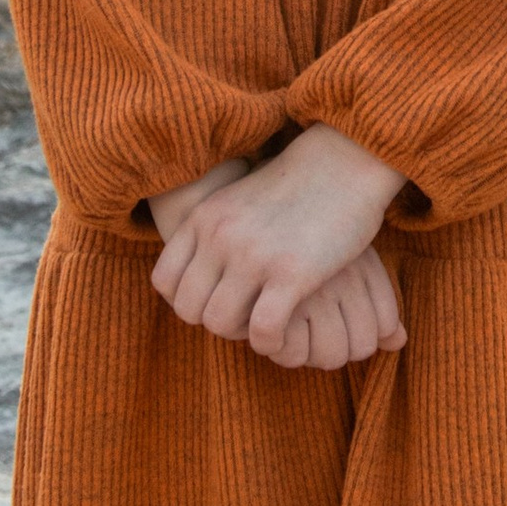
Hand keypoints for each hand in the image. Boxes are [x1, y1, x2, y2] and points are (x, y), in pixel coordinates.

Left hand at [152, 124, 405, 359]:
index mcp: (203, 218)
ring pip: (219, 324)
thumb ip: (214, 229)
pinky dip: (269, 342)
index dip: (185, 301)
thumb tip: (198, 263)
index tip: (215, 299)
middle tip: (243, 315)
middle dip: (214, 321)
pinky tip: (283, 333)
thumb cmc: (295, 186)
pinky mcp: (292, 273)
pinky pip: (262, 330)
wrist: (343, 163)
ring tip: (263, 323)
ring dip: (241, 334)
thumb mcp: (237, 199)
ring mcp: (254, 255)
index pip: (164, 281)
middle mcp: (220, 237)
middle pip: (189, 309)